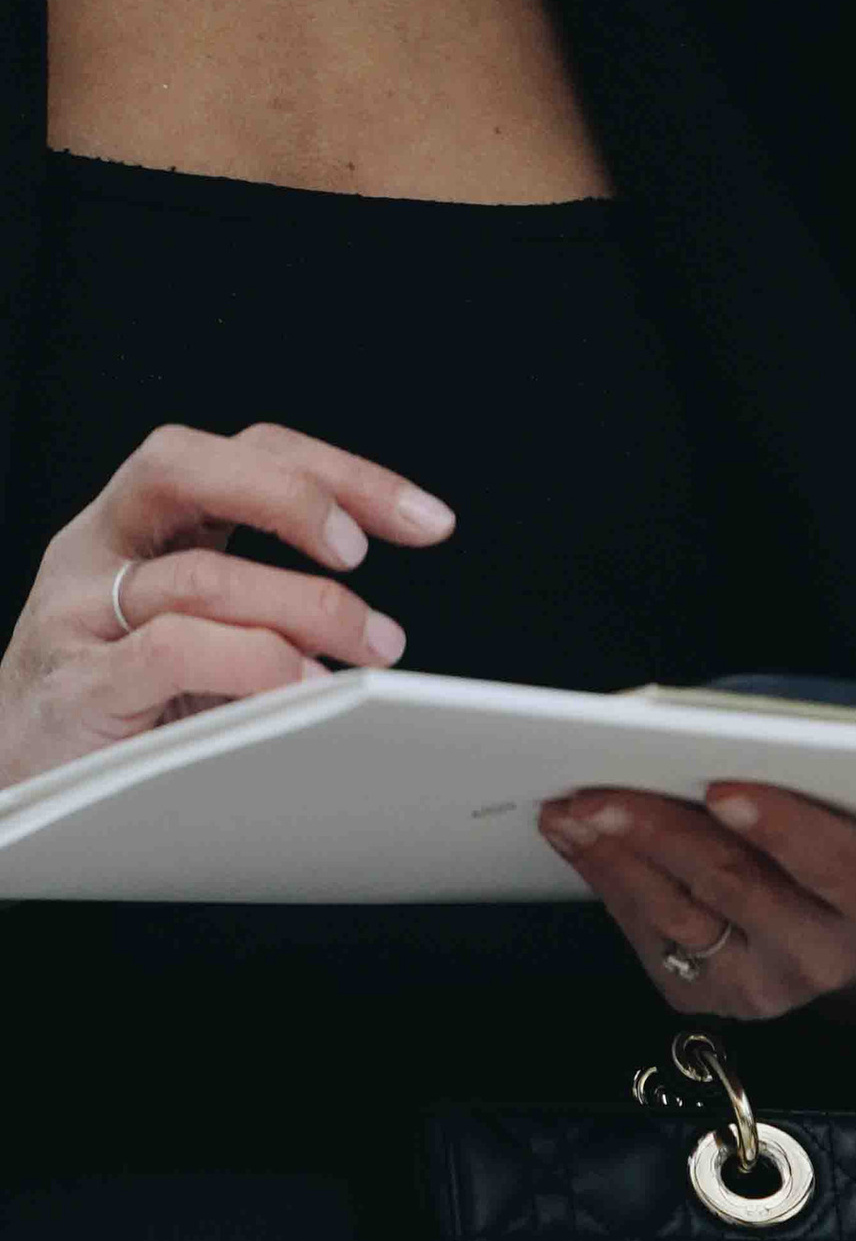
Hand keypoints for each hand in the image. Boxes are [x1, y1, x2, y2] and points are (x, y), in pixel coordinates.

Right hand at [0, 421, 453, 790]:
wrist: (15, 786)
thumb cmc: (120, 710)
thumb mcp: (202, 642)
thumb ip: (267, 616)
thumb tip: (373, 634)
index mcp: (143, 526)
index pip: (242, 453)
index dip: (338, 472)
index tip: (429, 521)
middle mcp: (102, 549)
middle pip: (187, 467)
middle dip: (294, 496)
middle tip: (363, 555)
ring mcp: (81, 612)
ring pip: (197, 573)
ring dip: (302, 606)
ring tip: (370, 645)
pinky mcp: (80, 684)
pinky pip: (169, 651)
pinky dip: (251, 663)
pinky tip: (304, 689)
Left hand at [537, 714, 855, 1029]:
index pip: (835, 866)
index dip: (781, 826)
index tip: (725, 784)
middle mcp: (827, 958)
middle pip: (737, 887)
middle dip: (665, 832)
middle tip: (606, 785)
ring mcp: (766, 985)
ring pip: (681, 914)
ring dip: (617, 856)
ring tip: (571, 800)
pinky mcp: (714, 997)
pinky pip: (650, 938)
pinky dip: (607, 881)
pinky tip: (576, 833)